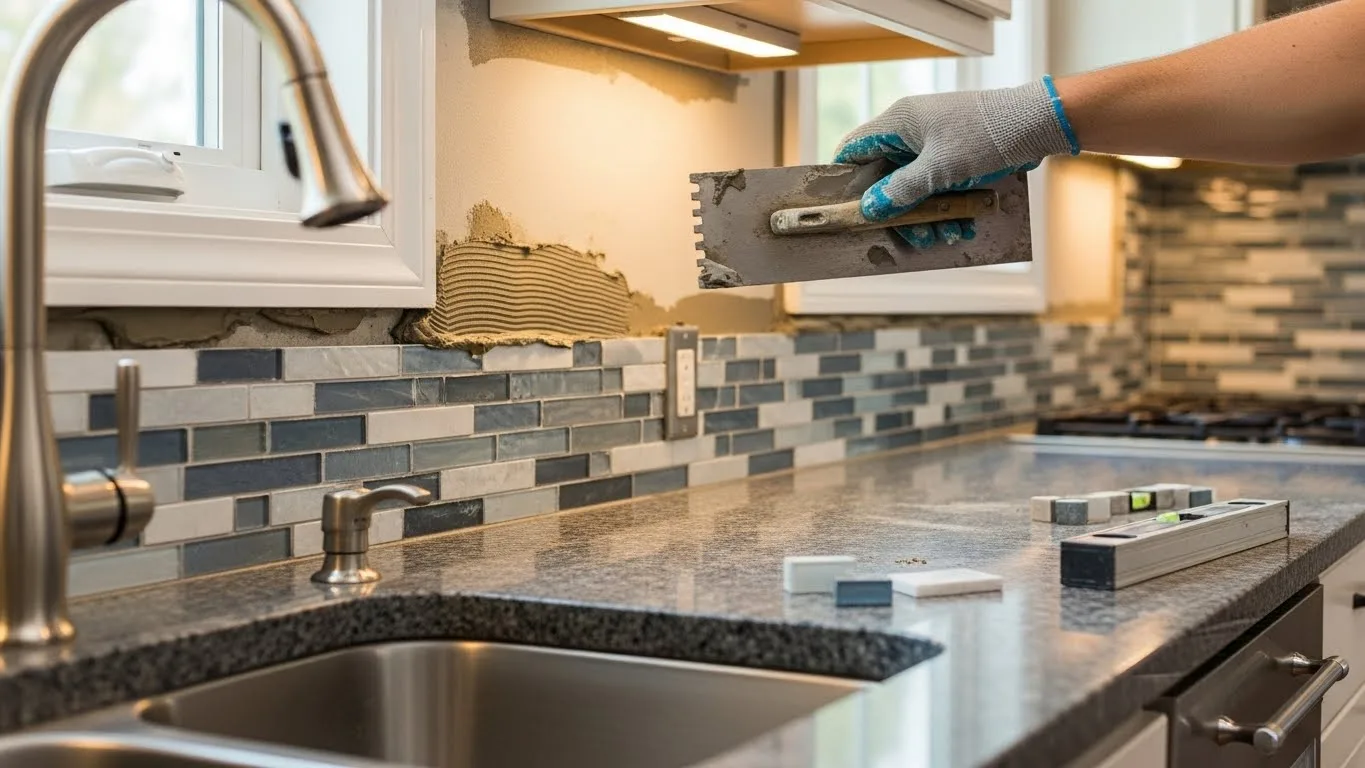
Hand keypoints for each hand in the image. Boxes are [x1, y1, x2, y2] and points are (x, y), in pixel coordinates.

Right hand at [832, 76, 1079, 246]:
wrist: (1037, 124)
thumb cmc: (985, 135)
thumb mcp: (938, 169)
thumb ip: (900, 190)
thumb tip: (869, 208)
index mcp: (898, 123)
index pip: (854, 150)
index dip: (847, 182)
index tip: (850, 211)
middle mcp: (911, 132)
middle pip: (887, 179)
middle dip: (902, 212)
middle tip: (916, 237)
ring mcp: (934, 145)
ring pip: (916, 189)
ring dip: (929, 217)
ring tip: (949, 234)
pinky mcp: (955, 157)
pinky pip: (939, 188)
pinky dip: (948, 208)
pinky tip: (965, 224)